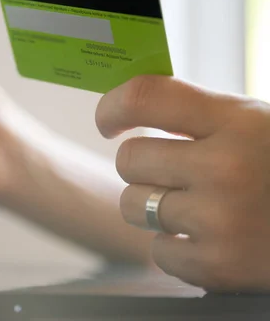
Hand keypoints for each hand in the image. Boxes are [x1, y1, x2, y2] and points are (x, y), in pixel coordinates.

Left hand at [97, 75, 269, 291]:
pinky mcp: (219, 267)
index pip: (146, 97)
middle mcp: (227, 168)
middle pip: (129, 159)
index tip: (109, 121)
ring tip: (194, 206)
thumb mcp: (256, 125)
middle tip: (168, 172)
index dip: (113, 106)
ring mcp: (222, 221)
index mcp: (238, 121)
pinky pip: (158, 251)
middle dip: (140, 166)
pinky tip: (209, 239)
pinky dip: (176, 248)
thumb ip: (200, 115)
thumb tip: (130, 103)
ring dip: (151, 206)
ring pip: (132, 206)